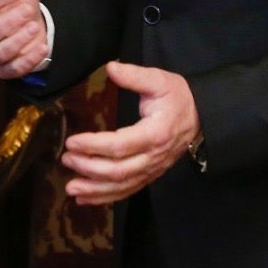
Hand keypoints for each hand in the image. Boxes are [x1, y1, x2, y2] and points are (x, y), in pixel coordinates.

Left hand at [60, 61, 199, 205]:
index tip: (72, 141)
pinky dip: (105, 197)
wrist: (201, 117)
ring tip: (71, 188)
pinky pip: (127, 191)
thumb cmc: (178, 97)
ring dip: (94, 190)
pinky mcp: (150, 175)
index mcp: (154, 133)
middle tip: (66, 159)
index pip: (120, 145)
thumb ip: (134, 76)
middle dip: (89, 168)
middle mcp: (153, 157)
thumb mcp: (159, 80)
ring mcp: (152, 169)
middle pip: (118, 170)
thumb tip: (111, 68)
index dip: (94, 146)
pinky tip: (85, 199)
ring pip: (122, 186)